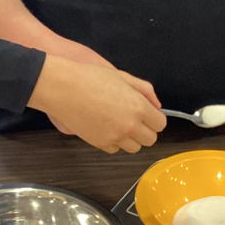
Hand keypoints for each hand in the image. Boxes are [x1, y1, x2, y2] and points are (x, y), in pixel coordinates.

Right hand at [29, 57, 164, 153]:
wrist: (64, 88)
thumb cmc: (92, 77)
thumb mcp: (122, 76)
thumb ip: (145, 90)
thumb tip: (157, 105)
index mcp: (138, 107)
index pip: (160, 124)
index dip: (154, 118)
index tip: (147, 113)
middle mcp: (130, 126)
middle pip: (150, 140)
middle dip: (145, 130)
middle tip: (134, 118)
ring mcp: (115, 137)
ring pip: (134, 148)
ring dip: (131, 138)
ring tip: (119, 123)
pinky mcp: (100, 145)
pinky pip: (116, 149)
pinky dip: (114, 141)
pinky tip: (106, 127)